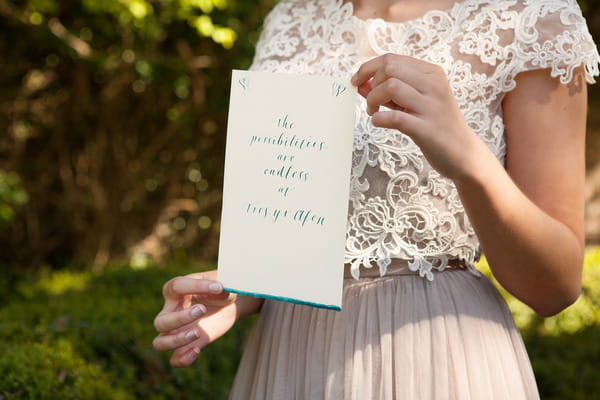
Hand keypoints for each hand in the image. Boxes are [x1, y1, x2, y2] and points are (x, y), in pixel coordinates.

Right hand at [152, 270, 251, 366]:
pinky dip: (183, 359)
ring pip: (160, 343)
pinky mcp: (186, 345)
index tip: (218, 287)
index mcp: (175, 290)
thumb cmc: (219, 291)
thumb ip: (220, 287)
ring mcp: (176, 331)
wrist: (226, 306)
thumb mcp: (222, 285)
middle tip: (202, 310)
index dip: (195, 287)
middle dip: (180, 318)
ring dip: (176, 341)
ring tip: (197, 332)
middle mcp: (170, 311)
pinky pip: (174, 360)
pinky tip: (198, 349)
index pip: (176, 287)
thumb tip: (219, 290)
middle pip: (161, 321)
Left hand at [351, 53, 483, 180]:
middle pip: (390, 68)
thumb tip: (360, 83)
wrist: (462, 152)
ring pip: (391, 87)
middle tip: (371, 102)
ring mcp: (431, 106)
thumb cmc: (433, 124)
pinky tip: (379, 122)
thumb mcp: (413, 101)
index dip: (367, 68)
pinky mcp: (426, 129)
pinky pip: (395, 117)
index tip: (356, 81)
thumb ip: (388, 90)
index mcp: (431, 73)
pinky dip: (379, 119)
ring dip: (373, 100)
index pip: (392, 59)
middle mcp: (434, 85)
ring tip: (374, 112)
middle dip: (372, 84)